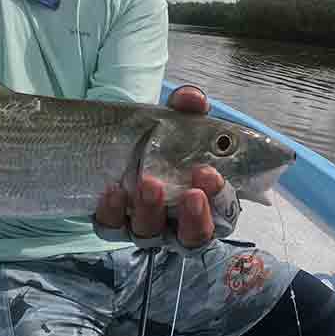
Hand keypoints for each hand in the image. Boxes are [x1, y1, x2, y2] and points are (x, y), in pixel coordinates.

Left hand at [94, 85, 223, 248]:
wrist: (114, 140)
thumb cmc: (158, 138)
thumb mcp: (175, 120)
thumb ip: (187, 108)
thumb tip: (193, 99)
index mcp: (204, 200)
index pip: (223, 213)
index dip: (220, 199)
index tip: (210, 175)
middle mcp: (176, 221)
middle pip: (192, 236)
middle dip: (195, 217)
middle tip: (191, 193)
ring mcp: (143, 224)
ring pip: (150, 233)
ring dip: (151, 210)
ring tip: (149, 183)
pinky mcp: (112, 222)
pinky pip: (111, 227)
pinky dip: (112, 211)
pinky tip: (114, 191)